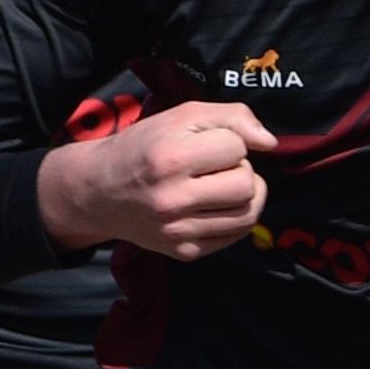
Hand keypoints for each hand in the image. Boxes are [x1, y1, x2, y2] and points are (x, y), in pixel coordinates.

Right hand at [36, 101, 273, 258]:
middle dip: (240, 168)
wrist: (99, 192)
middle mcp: (174, 199)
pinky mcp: (185, 251)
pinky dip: (237, 216)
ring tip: (224, 183)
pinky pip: (236, 235)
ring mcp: (179, 230)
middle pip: (247, 184)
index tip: (209, 143)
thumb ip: (230, 117)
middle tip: (217, 165)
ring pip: (248, 214)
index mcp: (171, 158)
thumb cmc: (143, 147)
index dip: (230, 140)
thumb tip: (270, 142)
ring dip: (245, 194)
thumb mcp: (180, 117)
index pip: (236, 147)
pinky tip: (219, 204)